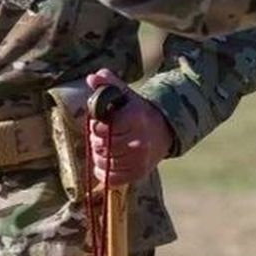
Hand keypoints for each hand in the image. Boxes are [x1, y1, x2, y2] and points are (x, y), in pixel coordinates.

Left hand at [84, 68, 173, 188]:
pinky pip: (111, 178)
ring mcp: (140, 158)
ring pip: (104, 162)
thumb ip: (108, 84)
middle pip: (103, 145)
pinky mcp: (139, 173)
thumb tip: (92, 77)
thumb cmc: (137, 111)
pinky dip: (103, 171)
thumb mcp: (125, 94)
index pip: (104, 127)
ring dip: (99, 155)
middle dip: (96, 140)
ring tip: (105, 146)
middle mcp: (140, 139)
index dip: (96, 126)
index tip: (99, 123)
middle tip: (101, 135)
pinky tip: (106, 161)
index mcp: (136, 116)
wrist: (163, 130)